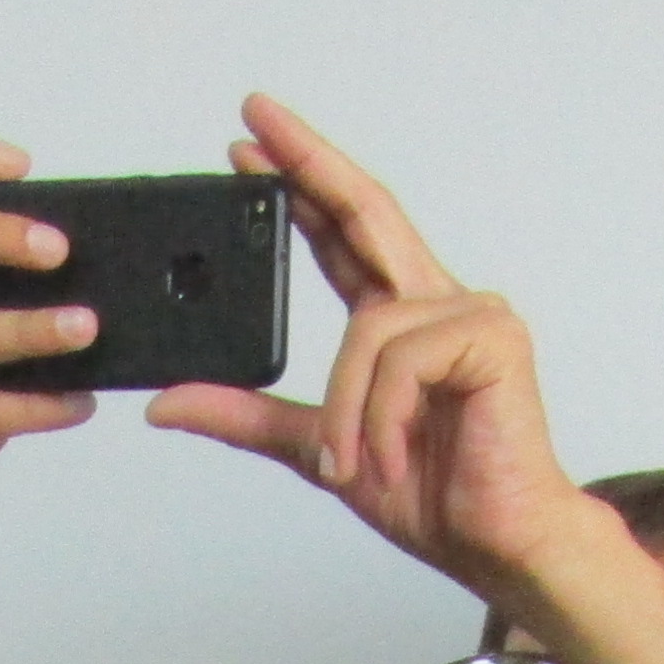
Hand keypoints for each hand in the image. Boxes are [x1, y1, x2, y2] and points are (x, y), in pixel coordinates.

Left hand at [145, 93, 611, 609]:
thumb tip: (166, 404)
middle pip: (366, 211)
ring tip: (346, 463)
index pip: (341, 233)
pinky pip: (400, 357)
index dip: (297, 187)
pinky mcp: (491, 337)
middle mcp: (436, 302)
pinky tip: (387, 454)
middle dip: (307, 162)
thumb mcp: (315, 450)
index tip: (246, 148)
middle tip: (253, 119)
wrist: (497, 544)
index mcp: (399, 322)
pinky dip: (378, 414)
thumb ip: (248, 417)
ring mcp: (470, 313)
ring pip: (366, 327)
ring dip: (343, 406)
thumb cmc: (431, 494)